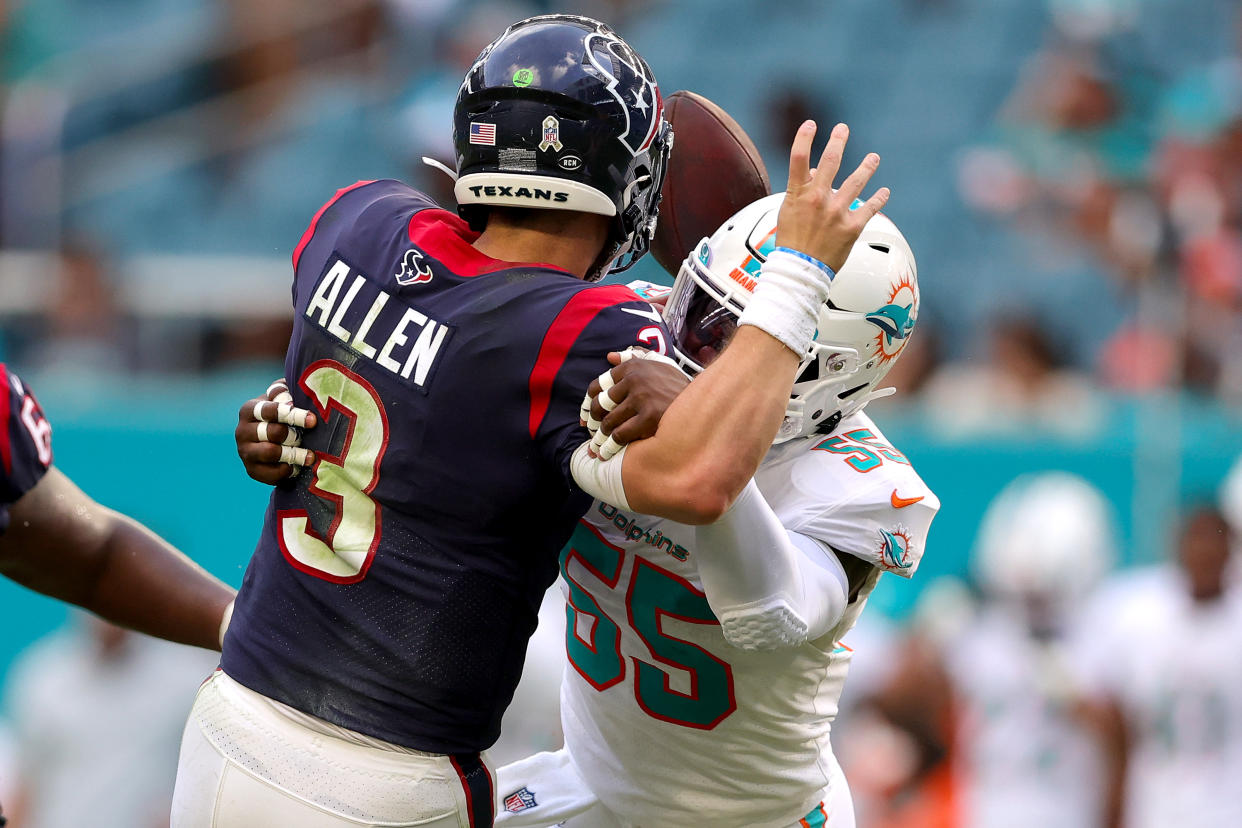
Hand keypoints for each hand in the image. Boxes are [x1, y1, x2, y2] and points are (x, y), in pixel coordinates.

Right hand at [235, 378, 317, 484]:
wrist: (275, 442)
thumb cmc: (285, 416)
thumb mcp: (285, 399)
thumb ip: (286, 390)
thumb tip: (288, 385)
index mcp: (250, 409)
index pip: (270, 410)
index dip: (293, 415)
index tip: (313, 421)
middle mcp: (242, 430)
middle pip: (273, 432)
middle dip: (294, 436)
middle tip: (306, 438)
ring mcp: (245, 451)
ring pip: (271, 453)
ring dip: (294, 454)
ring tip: (309, 456)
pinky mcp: (251, 470)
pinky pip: (269, 474)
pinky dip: (285, 471)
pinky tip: (296, 467)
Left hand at [580, 348, 689, 458]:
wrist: (704, 402)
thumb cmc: (677, 386)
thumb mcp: (658, 365)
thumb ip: (634, 358)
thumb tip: (610, 357)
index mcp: (633, 366)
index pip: (598, 385)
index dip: (588, 402)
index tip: (586, 416)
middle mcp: (634, 379)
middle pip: (600, 404)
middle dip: (593, 421)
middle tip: (592, 432)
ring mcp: (641, 398)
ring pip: (608, 422)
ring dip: (600, 437)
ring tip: (598, 447)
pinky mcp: (648, 417)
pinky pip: (620, 434)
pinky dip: (611, 445)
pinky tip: (607, 452)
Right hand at [775, 122, 888, 271]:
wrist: (800, 271)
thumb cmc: (791, 243)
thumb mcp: (788, 213)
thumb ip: (802, 191)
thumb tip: (817, 171)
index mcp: (798, 195)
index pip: (798, 158)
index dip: (804, 138)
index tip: (811, 125)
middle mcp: (818, 199)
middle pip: (831, 162)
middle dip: (838, 141)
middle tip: (843, 129)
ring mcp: (836, 212)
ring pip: (856, 181)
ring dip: (867, 167)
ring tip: (874, 158)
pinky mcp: (852, 227)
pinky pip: (870, 208)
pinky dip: (879, 199)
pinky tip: (885, 192)